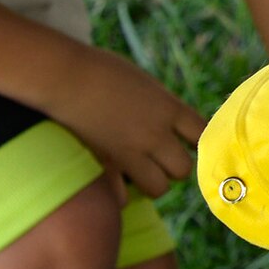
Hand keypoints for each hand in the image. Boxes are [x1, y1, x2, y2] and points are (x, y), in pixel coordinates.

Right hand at [44, 46, 205, 199]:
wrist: (67, 78)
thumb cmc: (105, 71)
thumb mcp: (147, 85)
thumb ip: (163, 108)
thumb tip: (174, 125)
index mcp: (169, 108)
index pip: (202, 135)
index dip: (196, 141)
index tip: (186, 140)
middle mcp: (155, 134)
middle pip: (184, 169)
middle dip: (175, 167)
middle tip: (161, 159)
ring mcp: (130, 153)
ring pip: (159, 188)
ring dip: (154, 182)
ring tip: (142, 172)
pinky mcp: (104, 165)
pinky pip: (123, 197)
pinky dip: (122, 195)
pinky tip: (117, 184)